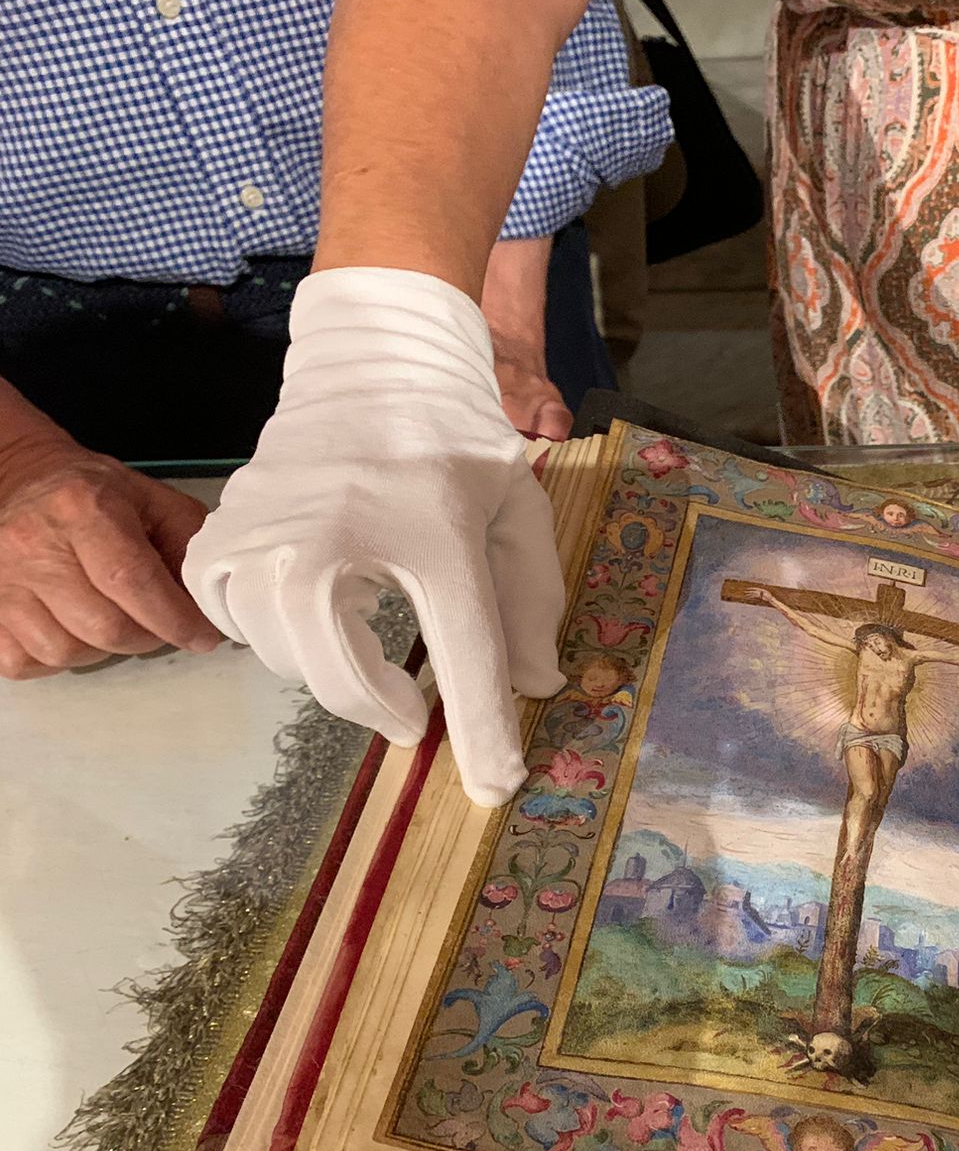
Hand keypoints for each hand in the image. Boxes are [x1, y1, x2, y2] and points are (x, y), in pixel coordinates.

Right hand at [0, 428, 217, 676]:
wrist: (19, 478)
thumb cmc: (95, 495)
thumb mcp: (152, 500)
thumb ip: (188, 545)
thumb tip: (210, 603)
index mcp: (83, 508)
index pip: (131, 580)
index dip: (174, 619)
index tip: (202, 637)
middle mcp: (32, 544)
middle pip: (102, 627)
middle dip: (145, 638)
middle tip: (158, 626)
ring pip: (63, 652)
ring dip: (100, 649)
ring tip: (110, 620)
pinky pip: (22, 662)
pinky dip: (53, 659)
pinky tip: (69, 629)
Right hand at [182, 269, 567, 805]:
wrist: (377, 362)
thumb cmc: (456, 443)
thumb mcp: (520, 517)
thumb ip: (533, 606)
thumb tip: (539, 687)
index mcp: (436, 537)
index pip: (463, 658)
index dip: (484, 733)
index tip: (496, 788)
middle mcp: (339, 537)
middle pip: (341, 674)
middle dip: (378, 710)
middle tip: (413, 717)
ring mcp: (268, 531)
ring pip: (282, 652)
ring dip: (326, 671)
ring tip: (362, 652)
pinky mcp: (225, 527)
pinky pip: (228, 613)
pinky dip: (263, 633)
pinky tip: (304, 619)